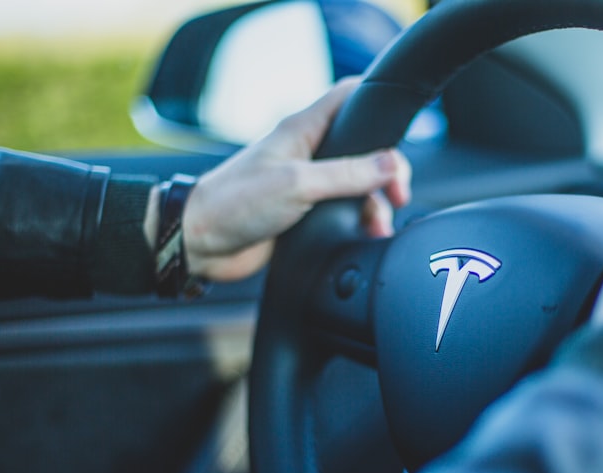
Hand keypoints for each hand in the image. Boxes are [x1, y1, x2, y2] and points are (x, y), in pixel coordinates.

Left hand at [176, 77, 410, 281]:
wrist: (201, 244)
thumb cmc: (234, 203)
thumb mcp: (298, 183)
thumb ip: (347, 174)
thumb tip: (391, 163)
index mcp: (303, 131)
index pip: (349, 97)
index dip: (377, 104)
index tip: (401, 129)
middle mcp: (308, 154)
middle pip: (364, 150)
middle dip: (387, 172)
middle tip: (397, 194)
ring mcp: (308, 185)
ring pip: (358, 187)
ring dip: (375, 205)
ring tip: (378, 225)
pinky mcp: (306, 215)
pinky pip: (344, 214)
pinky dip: (360, 224)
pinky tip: (366, 236)